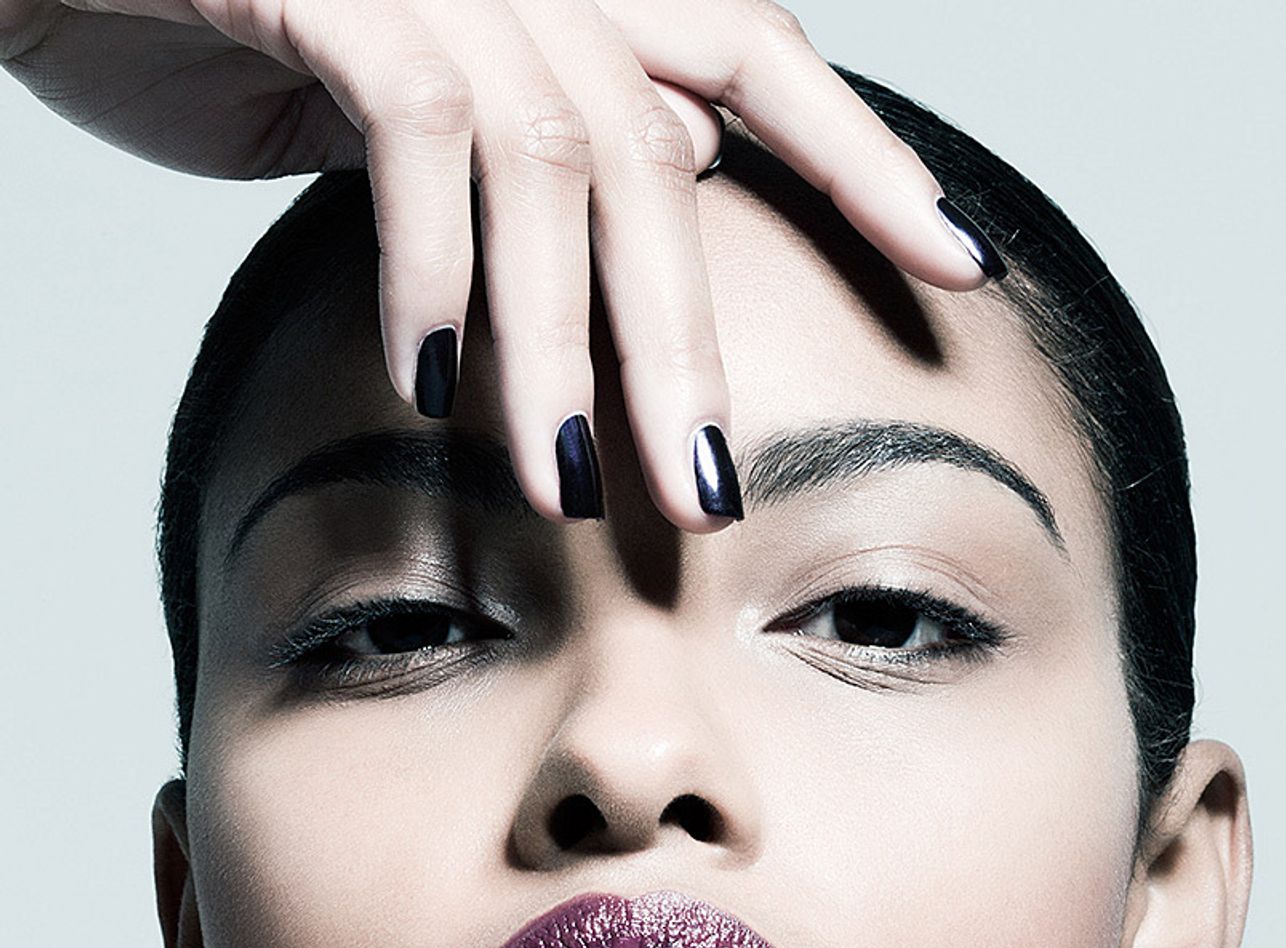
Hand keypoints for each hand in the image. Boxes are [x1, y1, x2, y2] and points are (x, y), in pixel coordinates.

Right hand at [1, 0, 999, 528]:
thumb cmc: (258, 28)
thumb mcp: (432, 93)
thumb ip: (552, 136)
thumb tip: (666, 180)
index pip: (758, 64)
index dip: (867, 162)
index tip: (964, 267)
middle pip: (661, 157)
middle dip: (684, 345)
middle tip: (704, 500)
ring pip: (549, 167)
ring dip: (557, 349)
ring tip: (560, 491)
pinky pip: (416, 138)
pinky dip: (428, 274)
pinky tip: (427, 386)